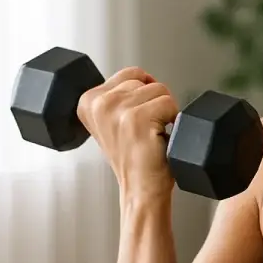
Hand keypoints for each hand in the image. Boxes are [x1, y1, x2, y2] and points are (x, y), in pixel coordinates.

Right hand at [77, 66, 179, 199]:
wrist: (140, 189)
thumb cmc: (134, 158)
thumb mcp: (114, 121)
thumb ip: (120, 96)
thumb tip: (144, 77)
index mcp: (88, 100)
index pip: (132, 73)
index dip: (145, 94)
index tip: (137, 121)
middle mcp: (98, 102)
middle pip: (146, 80)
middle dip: (154, 103)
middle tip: (145, 131)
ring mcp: (116, 109)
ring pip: (161, 90)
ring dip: (164, 113)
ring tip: (152, 135)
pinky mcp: (136, 118)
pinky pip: (170, 103)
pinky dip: (174, 120)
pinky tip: (159, 138)